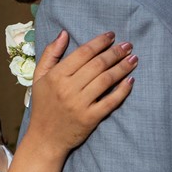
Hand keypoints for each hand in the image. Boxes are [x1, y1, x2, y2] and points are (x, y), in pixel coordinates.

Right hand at [27, 30, 136, 156]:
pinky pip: (111, 101)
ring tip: (133, 59)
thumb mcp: (38, 77)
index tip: (111, 36)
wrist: (45, 138)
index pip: (82, 53)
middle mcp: (67, 88)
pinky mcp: (90, 118)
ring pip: (106, 80)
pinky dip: (123, 90)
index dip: (99, 42)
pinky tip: (131, 80)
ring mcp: (80, 104)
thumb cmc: (43, 105)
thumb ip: (50, 54)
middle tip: (128, 45)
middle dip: (115, 53)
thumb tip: (64, 33)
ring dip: (122, 68)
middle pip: (97, 65)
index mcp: (55, 76)